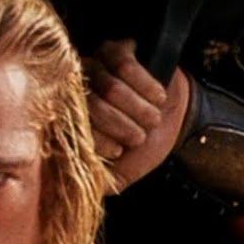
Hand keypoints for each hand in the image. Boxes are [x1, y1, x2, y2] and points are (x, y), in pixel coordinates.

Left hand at [84, 40, 191, 192]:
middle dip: (123, 126)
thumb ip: (98, 183)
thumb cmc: (143, 147)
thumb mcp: (121, 174)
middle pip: (92, 106)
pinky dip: (146, 86)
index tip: (118, 151)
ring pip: (111, 86)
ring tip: (152, 119)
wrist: (174, 121)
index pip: (71, 129)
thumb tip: (76, 192)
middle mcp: (74, 94)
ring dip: (139, 109)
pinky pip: (126, 65)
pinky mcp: (115, 50)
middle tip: (140, 137)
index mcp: (69, 124)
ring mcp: (91, 68)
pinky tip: (157, 98)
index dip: (98, 141)